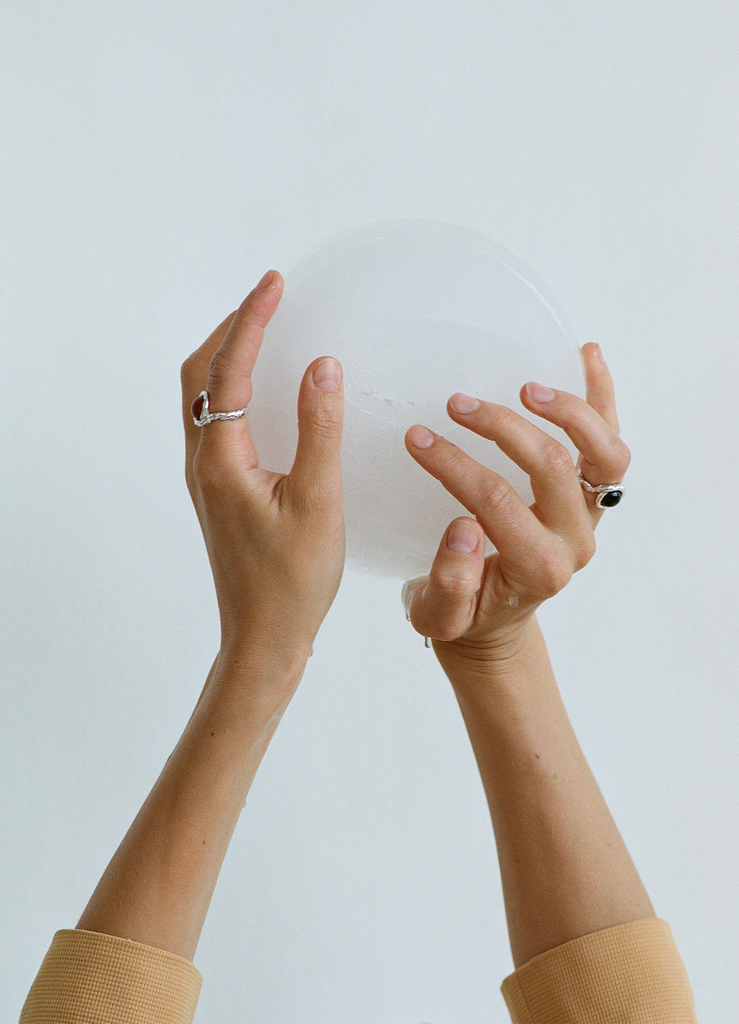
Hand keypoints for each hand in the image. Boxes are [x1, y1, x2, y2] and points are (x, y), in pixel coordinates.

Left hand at [180, 271, 344, 664]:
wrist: (264, 638)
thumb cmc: (293, 582)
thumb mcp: (318, 503)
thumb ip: (319, 431)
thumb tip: (323, 366)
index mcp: (221, 461)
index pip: (228, 371)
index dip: (251, 321)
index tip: (275, 284)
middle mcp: (204, 463)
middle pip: (199, 376)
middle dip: (231, 329)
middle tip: (270, 299)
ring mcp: (208, 477)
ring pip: (203, 399)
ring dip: (230, 357)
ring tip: (267, 330)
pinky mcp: (220, 491)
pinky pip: (218, 422)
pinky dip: (236, 389)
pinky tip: (267, 391)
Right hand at [402, 343, 628, 664]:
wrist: (496, 621)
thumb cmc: (465, 616)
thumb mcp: (439, 614)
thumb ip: (450, 582)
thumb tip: (464, 529)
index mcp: (538, 569)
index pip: (497, 501)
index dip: (454, 465)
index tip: (417, 439)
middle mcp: (575, 540)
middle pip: (551, 466)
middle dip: (500, 428)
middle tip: (456, 405)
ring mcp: (590, 514)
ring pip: (604, 453)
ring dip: (567, 410)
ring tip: (523, 388)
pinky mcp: (593, 494)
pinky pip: (609, 441)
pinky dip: (602, 396)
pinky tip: (587, 354)